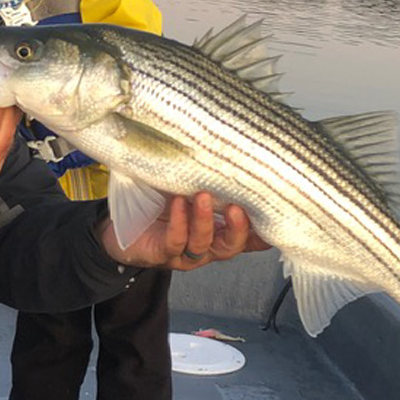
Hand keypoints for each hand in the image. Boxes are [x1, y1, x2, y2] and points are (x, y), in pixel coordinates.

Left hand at [99, 192, 269, 269]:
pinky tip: (178, 204)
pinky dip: (179, 223)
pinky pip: (175, 242)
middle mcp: (207, 245)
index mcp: (219, 230)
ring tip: (203, 197)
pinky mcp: (163, 254)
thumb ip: (209, 177)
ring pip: (205, 245)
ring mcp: (186, 252)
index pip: (250, 236)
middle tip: (237, 207)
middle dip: (239, 228)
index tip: (277, 216)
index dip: (264, 232)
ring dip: (206, 221)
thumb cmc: (161, 200)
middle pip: (232, 246)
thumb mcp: (189, 186)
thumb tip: (231, 146)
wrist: (121, 223)